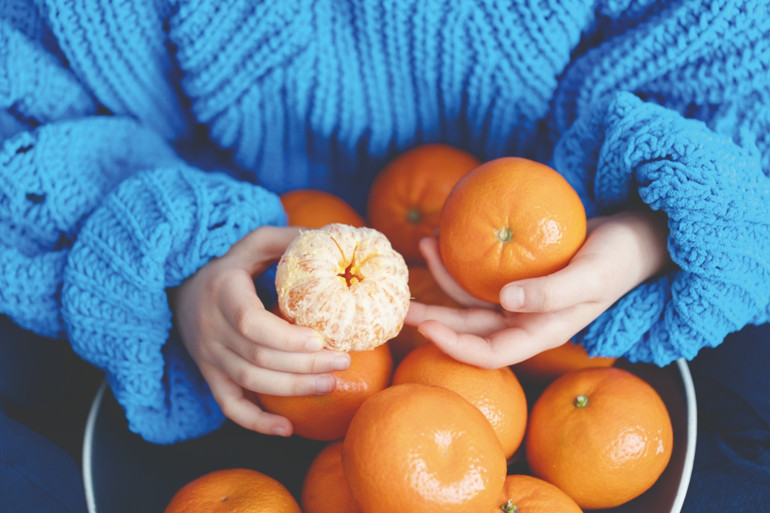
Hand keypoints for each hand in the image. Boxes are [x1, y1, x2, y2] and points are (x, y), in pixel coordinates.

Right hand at [171, 226, 350, 435]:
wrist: (181, 290)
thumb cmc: (229, 264)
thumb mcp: (253, 242)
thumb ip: (287, 239)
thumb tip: (330, 240)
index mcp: (223, 293)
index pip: (251, 324)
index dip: (286, 337)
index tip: (321, 338)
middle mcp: (211, 329)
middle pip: (259, 357)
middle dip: (305, 364)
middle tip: (342, 361)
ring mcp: (209, 356)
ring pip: (250, 382)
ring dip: (293, 389)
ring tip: (331, 384)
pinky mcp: (210, 375)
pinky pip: (230, 406)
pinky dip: (256, 422)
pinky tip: (287, 429)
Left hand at [405, 210, 670, 367]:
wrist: (633, 238)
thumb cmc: (617, 259)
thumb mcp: (591, 276)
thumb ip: (551, 293)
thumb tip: (506, 301)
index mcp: (542, 332)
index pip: (491, 353)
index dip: (455, 346)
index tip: (425, 327)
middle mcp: (525, 321)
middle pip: (469, 329)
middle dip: (433, 318)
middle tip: (399, 304)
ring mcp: (519, 300)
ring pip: (470, 300)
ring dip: (442, 278)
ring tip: (422, 243)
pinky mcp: (517, 276)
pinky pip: (481, 273)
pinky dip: (460, 258)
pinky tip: (444, 234)